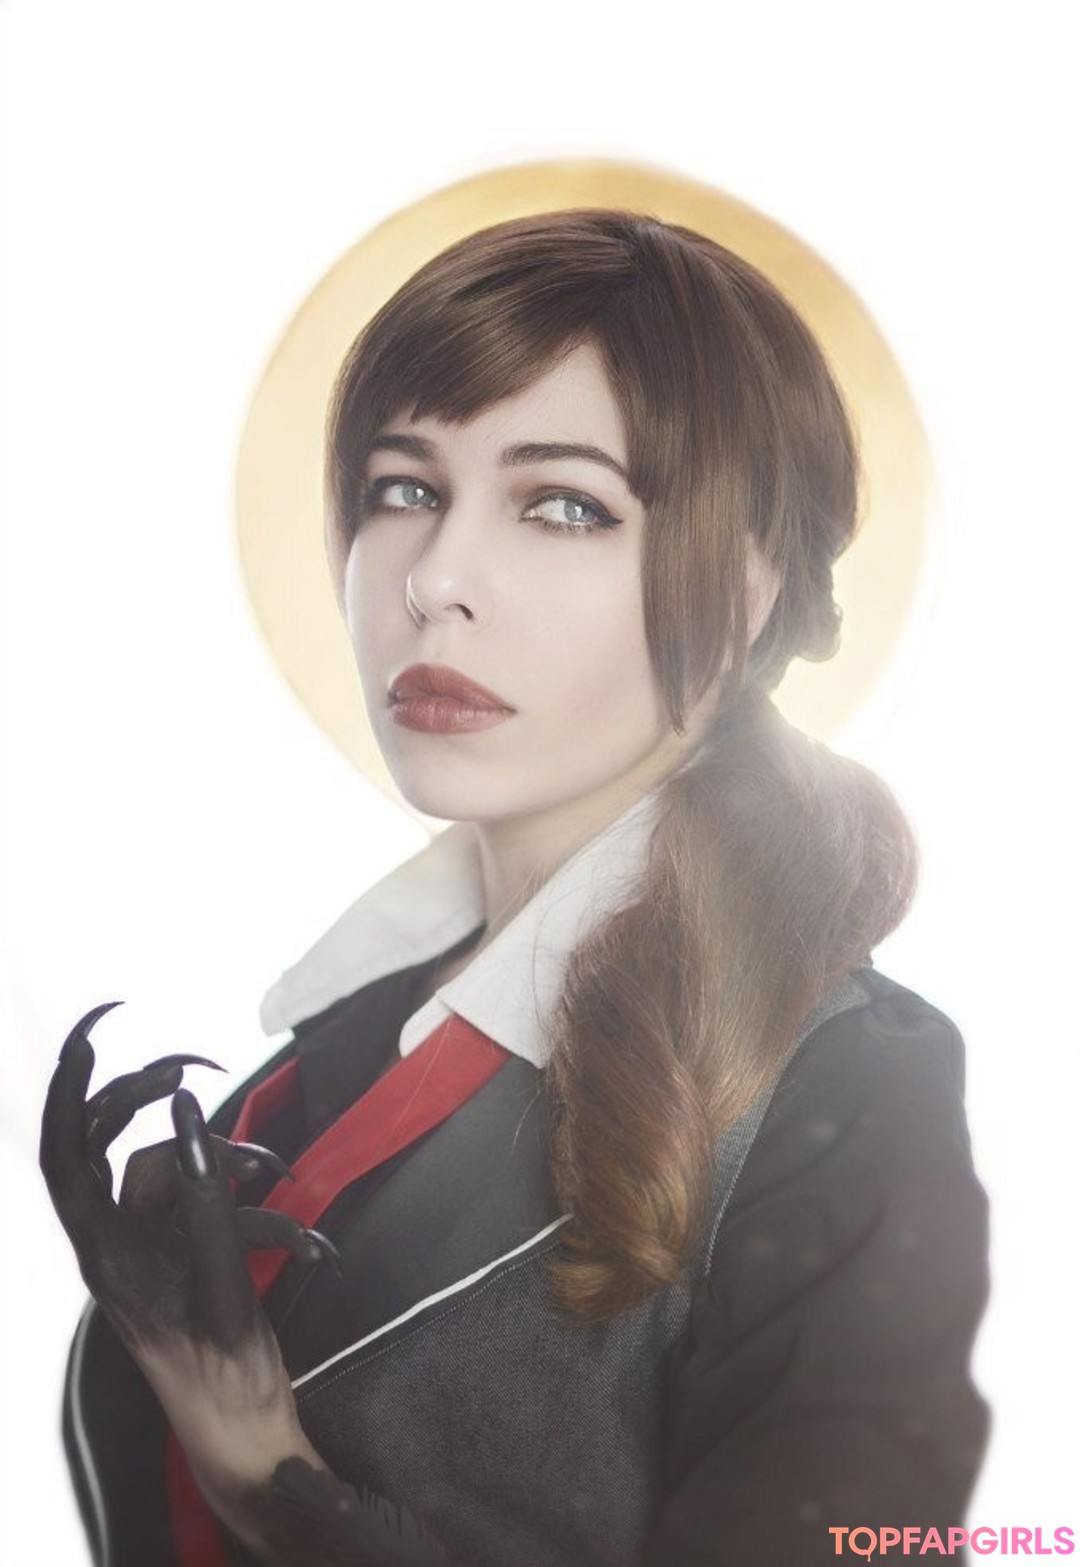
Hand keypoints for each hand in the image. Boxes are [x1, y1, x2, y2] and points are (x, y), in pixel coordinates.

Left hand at [41, 1003, 449, 1565]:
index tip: (99, 1026)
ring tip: (277, 1175)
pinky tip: (299, 1238)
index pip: (64, 1150)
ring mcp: (146, 1250)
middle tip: (194, 1065)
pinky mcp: (180, 1257)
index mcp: (104, 1253)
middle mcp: (113, 1245)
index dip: (71, 1086)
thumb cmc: (225, 1374)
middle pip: (111, 1145)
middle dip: (147, 1099)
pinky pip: (205, 1205)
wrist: (244, 1436)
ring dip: (226, 1163)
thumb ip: (203, 1192)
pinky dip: (248, 1205)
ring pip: (171, 1171)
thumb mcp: (222, 1280)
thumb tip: (185, 1108)